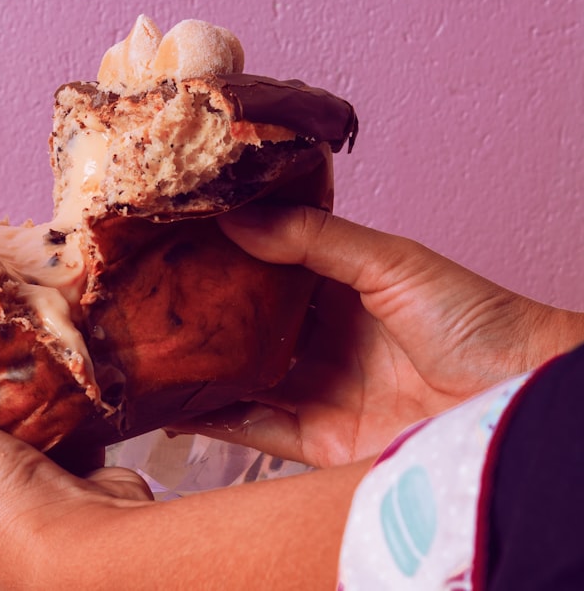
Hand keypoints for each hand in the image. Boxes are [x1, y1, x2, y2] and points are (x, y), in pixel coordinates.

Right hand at [170, 205, 583, 467]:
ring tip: (143, 351)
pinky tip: (173, 406)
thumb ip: (313, 238)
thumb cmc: (472, 318)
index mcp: (339, 290)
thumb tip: (238, 217)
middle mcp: (321, 340)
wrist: (515, 396)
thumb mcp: (389, 261)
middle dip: (200, 316)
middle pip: (246, 327)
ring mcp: (318, 392)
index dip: (223, 258)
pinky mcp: (319, 442)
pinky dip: (213, 421)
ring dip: (197, 370)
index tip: (173, 241)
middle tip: (143, 298)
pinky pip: (254, 431)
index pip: (266, 272)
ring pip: (240, 379)